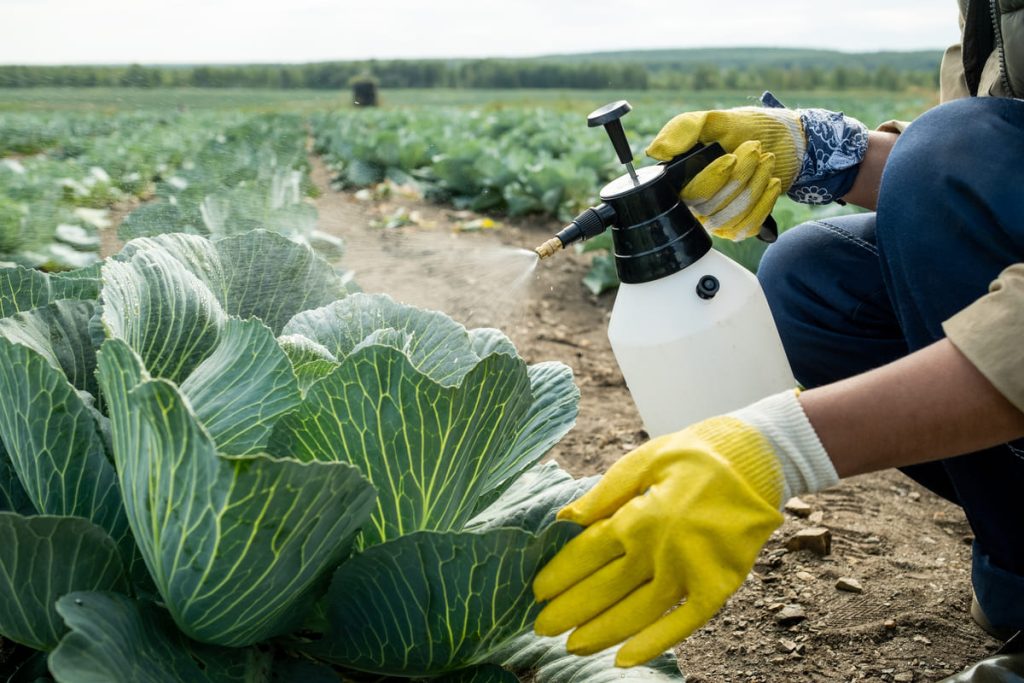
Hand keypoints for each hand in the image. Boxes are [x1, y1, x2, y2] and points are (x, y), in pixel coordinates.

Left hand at [533, 390, 837, 666]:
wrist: (756, 458)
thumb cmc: (694, 455)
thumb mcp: (643, 460)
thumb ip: (604, 494)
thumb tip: (565, 518)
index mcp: (638, 515)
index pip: (587, 554)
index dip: (559, 575)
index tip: (537, 591)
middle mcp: (660, 549)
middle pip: (604, 589)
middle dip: (569, 611)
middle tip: (542, 627)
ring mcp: (690, 571)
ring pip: (637, 613)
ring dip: (602, 633)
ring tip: (572, 646)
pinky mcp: (719, 585)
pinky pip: (683, 623)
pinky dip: (654, 644)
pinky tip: (624, 659)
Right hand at [646, 93, 867, 239]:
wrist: (783, 142)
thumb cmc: (747, 129)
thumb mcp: (716, 121)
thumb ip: (684, 128)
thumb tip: (656, 151)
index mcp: (682, 180)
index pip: (688, 193)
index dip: (711, 179)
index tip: (731, 157)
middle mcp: (695, 204)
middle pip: (712, 207)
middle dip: (740, 177)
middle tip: (756, 150)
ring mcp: (716, 219)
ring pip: (731, 217)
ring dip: (755, 187)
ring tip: (767, 160)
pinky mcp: (738, 228)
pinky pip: (747, 227)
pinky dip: (764, 203)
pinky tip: (772, 183)